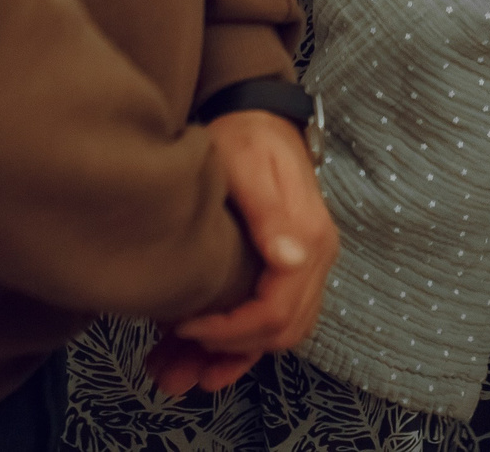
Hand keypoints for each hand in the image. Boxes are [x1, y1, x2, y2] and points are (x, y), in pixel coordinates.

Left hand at [147, 109, 338, 395]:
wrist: (258, 116)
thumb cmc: (247, 138)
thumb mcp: (250, 166)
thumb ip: (270, 214)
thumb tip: (292, 260)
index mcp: (309, 239)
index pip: (277, 311)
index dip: (229, 331)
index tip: (182, 325)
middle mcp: (315, 259)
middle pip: (280, 332)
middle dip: (226, 354)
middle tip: (174, 358)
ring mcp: (305, 266)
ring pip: (276, 334)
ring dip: (228, 359)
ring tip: (175, 373)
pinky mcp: (289, 268)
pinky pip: (272, 321)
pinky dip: (239, 348)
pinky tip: (203, 363)